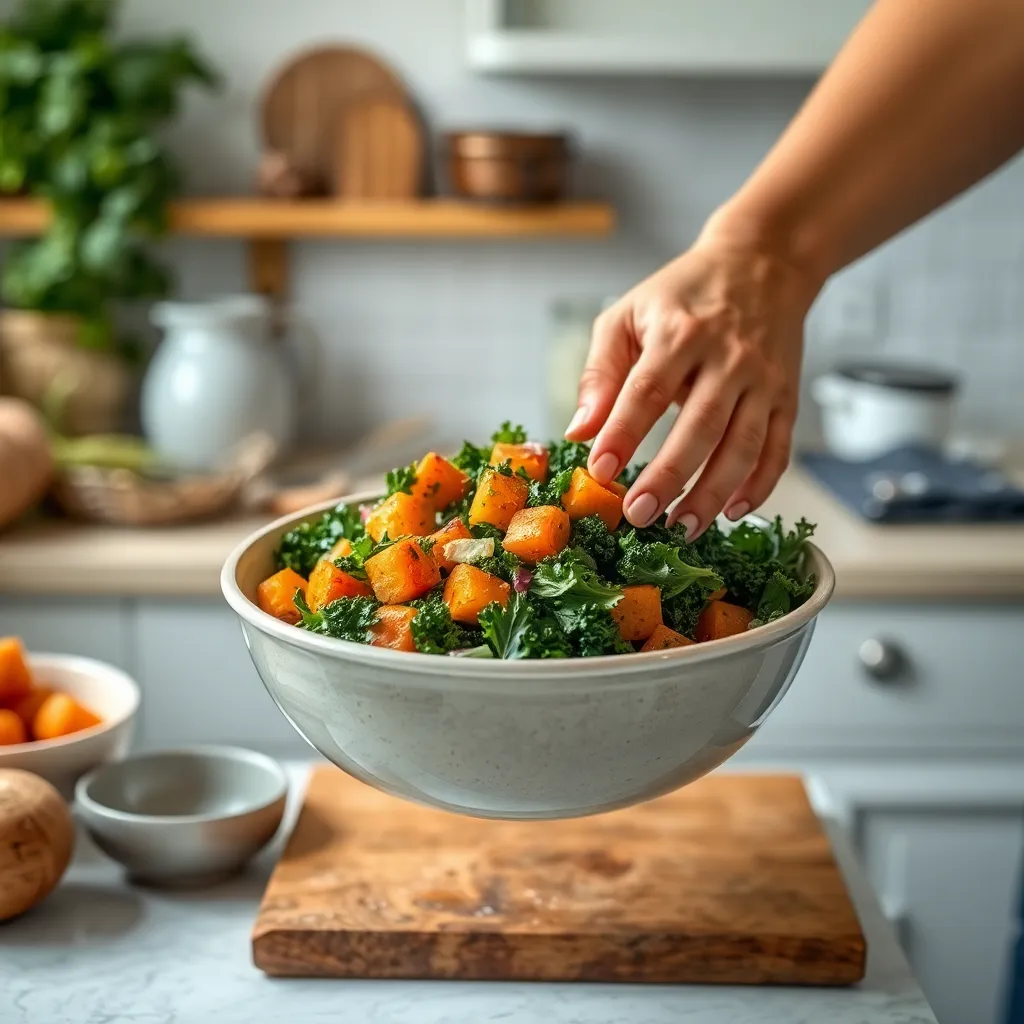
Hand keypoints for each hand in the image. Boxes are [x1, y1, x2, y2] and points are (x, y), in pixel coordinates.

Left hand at [565, 229, 818, 538]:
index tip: (600, 472)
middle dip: (669, 476)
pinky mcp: (786, 396)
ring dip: (713, 493)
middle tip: (638, 515)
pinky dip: (760, 485)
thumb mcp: (628, 315)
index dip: (623, 433)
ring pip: (743, 445)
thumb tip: (579, 432)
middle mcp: (728, 357)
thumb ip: (599, 373)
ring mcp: (763, 380)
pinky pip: (778, 449)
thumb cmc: (683, 294)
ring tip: (682, 527)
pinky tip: (733, 512)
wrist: (763, 262)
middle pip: (700, 425)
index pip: (648, 390)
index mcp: (680, 332)